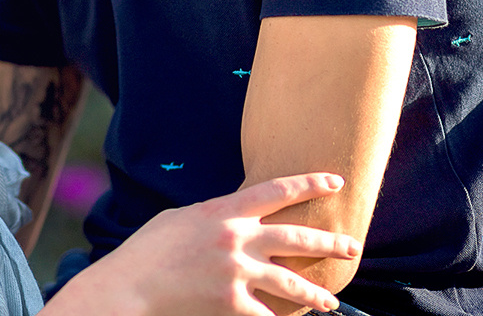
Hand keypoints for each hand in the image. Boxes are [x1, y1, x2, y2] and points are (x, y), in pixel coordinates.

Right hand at [48, 173, 360, 315]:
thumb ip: (211, 216)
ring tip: (331, 302)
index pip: (276, 191)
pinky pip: (269, 315)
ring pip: (293, 283)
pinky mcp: (232, 304)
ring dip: (317, 294)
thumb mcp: (178, 219)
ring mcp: (236, 273)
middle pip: (296, 238)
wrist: (130, 286)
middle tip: (353, 246)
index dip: (309, 184)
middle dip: (330, 242)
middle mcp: (236, 239)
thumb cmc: (147, 250)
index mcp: (223, 211)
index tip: (335, 180)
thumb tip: (230, 217)